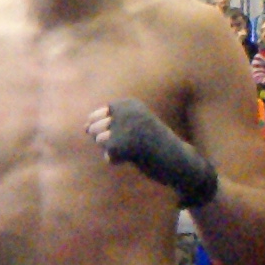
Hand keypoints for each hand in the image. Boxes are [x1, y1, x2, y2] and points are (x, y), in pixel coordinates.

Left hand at [88, 99, 217, 208]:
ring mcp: (126, 127)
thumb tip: (84, 127)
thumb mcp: (131, 126)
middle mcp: (127, 111)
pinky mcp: (125, 145)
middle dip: (106, 140)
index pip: (96, 116)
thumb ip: (106, 124)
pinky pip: (108, 156)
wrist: (179, 160)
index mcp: (128, 103)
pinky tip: (135, 157)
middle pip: (94, 127)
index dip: (107, 130)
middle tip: (132, 143)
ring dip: (113, 150)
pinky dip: (117, 160)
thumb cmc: (153, 144)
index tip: (129, 133)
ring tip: (135, 149)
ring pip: (99, 140)